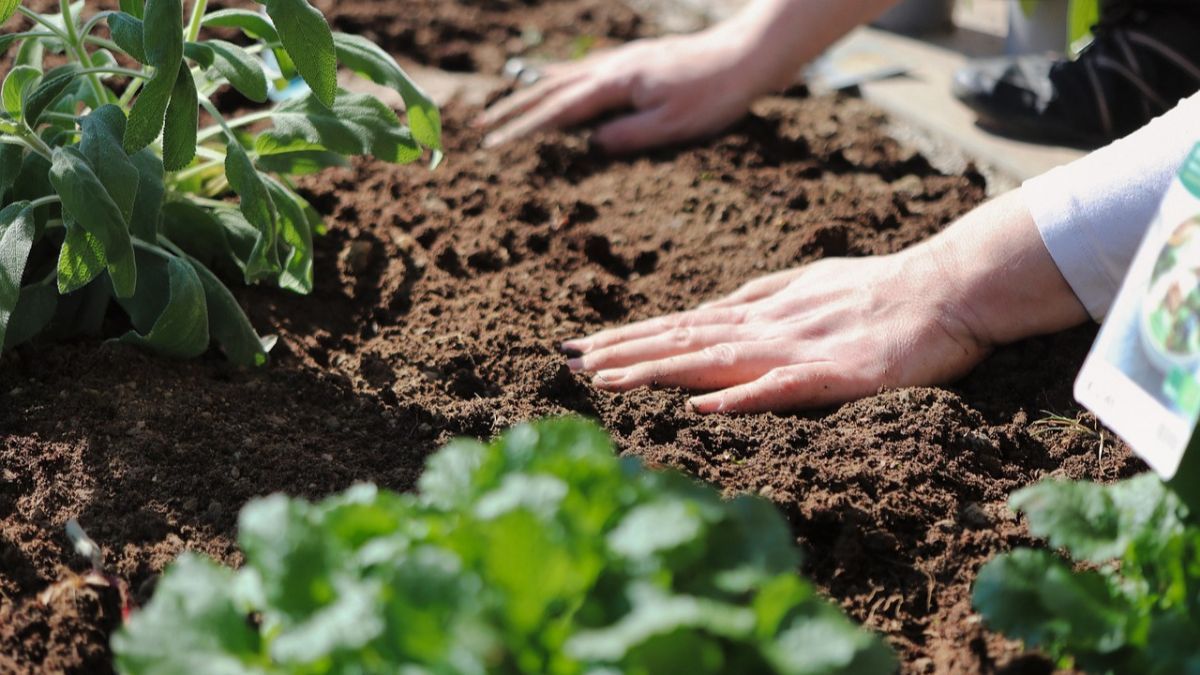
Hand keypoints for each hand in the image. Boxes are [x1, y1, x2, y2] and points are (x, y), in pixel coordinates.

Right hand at [476, 27, 770, 153]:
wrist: (747, 55)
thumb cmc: (714, 95)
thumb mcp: (673, 126)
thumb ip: (628, 136)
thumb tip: (590, 146)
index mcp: (617, 84)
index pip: (559, 111)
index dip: (524, 129)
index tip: (494, 144)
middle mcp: (613, 67)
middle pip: (551, 89)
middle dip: (514, 109)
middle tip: (481, 126)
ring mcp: (623, 60)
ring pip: (565, 76)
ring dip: (531, 92)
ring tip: (504, 105)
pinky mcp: (635, 60)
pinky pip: (584, 69)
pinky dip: (559, 77)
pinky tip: (553, 80)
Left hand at [562, 190, 1089, 413]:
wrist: (949, 286)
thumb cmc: (882, 288)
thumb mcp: (810, 285)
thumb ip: (763, 297)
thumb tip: (718, 307)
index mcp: (762, 311)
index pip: (683, 326)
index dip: (632, 338)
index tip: (584, 348)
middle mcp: (768, 327)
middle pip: (684, 340)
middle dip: (624, 353)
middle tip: (568, 363)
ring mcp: (798, 349)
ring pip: (715, 360)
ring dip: (658, 370)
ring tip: (606, 380)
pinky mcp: (836, 374)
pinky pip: (781, 388)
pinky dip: (739, 397)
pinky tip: (700, 406)